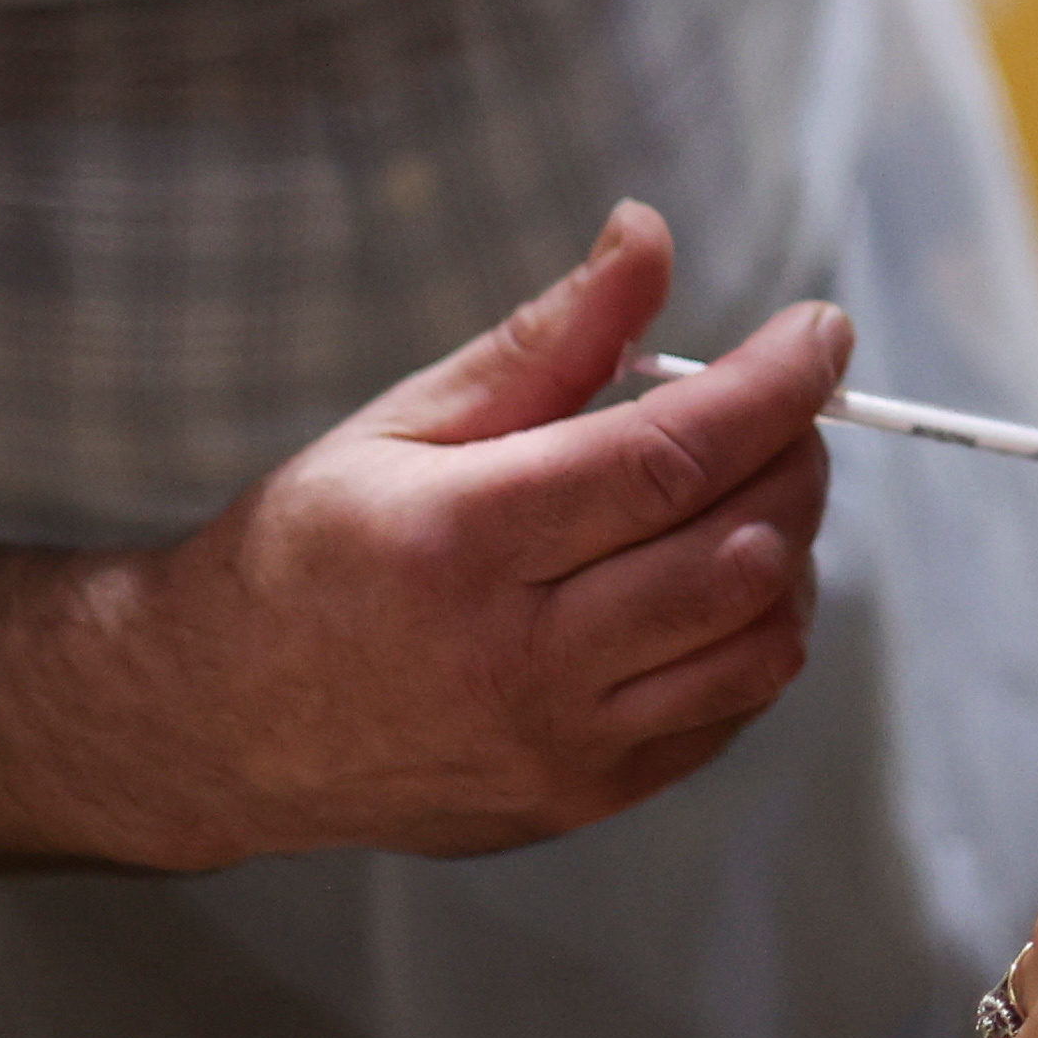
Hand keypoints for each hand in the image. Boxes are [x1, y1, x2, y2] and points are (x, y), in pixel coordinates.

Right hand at [116, 202, 849, 864]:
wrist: (215, 723)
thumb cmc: (308, 550)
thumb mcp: (404, 420)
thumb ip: (547, 339)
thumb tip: (650, 238)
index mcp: (462, 541)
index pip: (669, 456)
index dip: (772, 385)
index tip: (821, 331)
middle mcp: (518, 658)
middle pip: (737, 549)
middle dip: (797, 456)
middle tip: (784, 406)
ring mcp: (558, 744)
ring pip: (758, 641)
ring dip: (792, 546)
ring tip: (751, 487)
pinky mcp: (582, 799)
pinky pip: (731, 710)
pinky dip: (759, 631)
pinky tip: (720, 576)